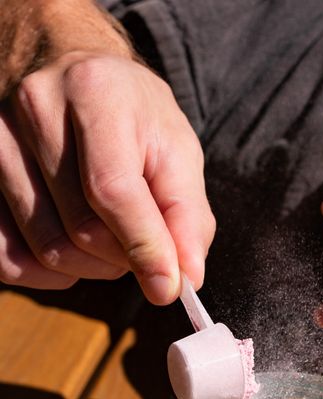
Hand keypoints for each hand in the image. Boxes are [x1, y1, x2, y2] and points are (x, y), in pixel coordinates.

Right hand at [0, 50, 214, 303]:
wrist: (67, 69)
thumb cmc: (130, 116)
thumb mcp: (176, 150)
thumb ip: (187, 215)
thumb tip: (187, 278)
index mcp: (94, 92)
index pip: (112, 191)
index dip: (144, 248)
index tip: (169, 287)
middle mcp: (34, 109)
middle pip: (81, 230)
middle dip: (122, 259)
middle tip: (140, 247)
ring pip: (46, 250)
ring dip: (90, 267)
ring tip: (109, 239)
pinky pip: (6, 257)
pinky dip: (46, 275)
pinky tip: (71, 251)